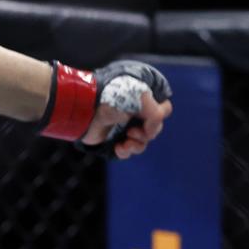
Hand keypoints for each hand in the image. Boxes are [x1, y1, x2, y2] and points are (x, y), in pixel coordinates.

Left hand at [36, 59, 172, 160]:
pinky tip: (119, 147)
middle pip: (155, 129)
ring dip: (137, 145)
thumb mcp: (140, 99)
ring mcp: (125, 124)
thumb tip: (152, 131)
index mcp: (142, 97)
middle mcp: (136, 110)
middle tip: (133, 131)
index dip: (160, 115)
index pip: (164, 108)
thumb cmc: (112, 98)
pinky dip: (126, 151)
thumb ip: (157, 113)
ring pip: (143, 142)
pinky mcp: (115, 138)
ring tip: (126, 142)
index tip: (150, 118)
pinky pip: (129, 150)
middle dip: (147, 133)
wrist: (85, 109)